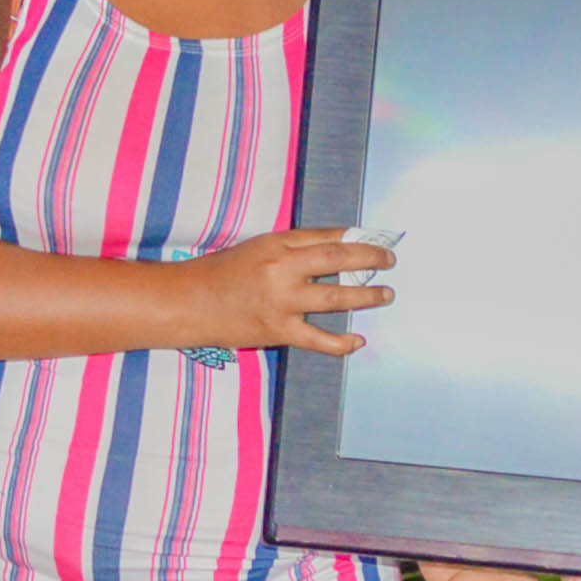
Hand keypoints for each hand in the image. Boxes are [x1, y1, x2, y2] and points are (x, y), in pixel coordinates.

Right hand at [180, 229, 396, 355]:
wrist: (190, 302)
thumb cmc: (224, 272)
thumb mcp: (259, 247)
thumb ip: (296, 246)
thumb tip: (340, 246)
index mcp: (278, 244)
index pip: (328, 237)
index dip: (358, 239)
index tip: (378, 241)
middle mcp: (282, 269)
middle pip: (337, 261)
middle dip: (370, 260)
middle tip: (390, 262)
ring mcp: (281, 302)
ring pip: (335, 299)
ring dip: (367, 297)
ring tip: (386, 294)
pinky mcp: (277, 331)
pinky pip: (318, 340)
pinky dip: (342, 343)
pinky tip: (359, 341)